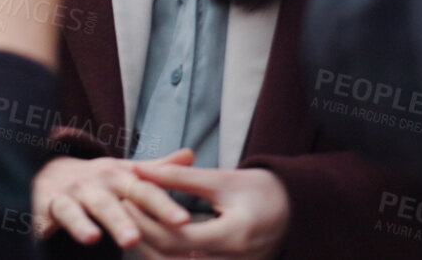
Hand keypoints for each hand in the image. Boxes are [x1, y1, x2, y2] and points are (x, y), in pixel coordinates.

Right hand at [33, 151, 195, 247]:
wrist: (45, 175)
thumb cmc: (95, 182)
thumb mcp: (124, 173)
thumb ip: (156, 170)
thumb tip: (191, 154)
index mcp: (120, 176)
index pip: (147, 190)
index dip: (166, 205)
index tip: (185, 221)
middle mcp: (100, 181)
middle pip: (125, 198)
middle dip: (145, 213)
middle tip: (168, 228)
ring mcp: (76, 192)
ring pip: (97, 207)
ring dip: (113, 223)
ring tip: (131, 240)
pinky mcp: (53, 204)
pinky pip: (65, 215)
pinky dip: (77, 226)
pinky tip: (90, 238)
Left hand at [125, 164, 289, 259]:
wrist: (298, 211)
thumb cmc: (263, 190)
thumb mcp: (223, 179)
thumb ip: (181, 178)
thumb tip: (141, 169)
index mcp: (233, 235)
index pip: (176, 237)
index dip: (147, 220)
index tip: (128, 196)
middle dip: (142, 235)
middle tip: (123, 209)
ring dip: (150, 251)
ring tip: (133, 224)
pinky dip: (168, 258)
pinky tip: (154, 242)